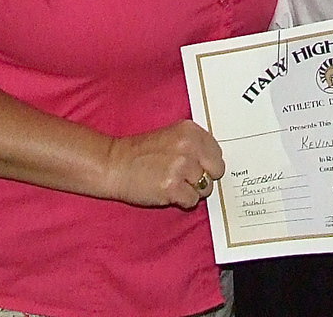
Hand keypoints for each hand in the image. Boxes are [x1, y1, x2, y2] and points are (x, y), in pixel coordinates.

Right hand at [104, 120, 224, 210]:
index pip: (217, 151)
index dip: (208, 163)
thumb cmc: (142, 153)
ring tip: (173, 183)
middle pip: (217, 170)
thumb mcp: (173, 136)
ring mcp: (181, 166)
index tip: (197, 167)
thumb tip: (214, 162)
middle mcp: (188, 145)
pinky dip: (182, 201)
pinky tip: (168, 192)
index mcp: (190, 130)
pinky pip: (192, 201)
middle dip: (205, 177)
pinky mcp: (172, 187)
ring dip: (192, 190)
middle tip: (187, 178)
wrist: (115, 164)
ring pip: (205, 187)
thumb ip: (195, 145)